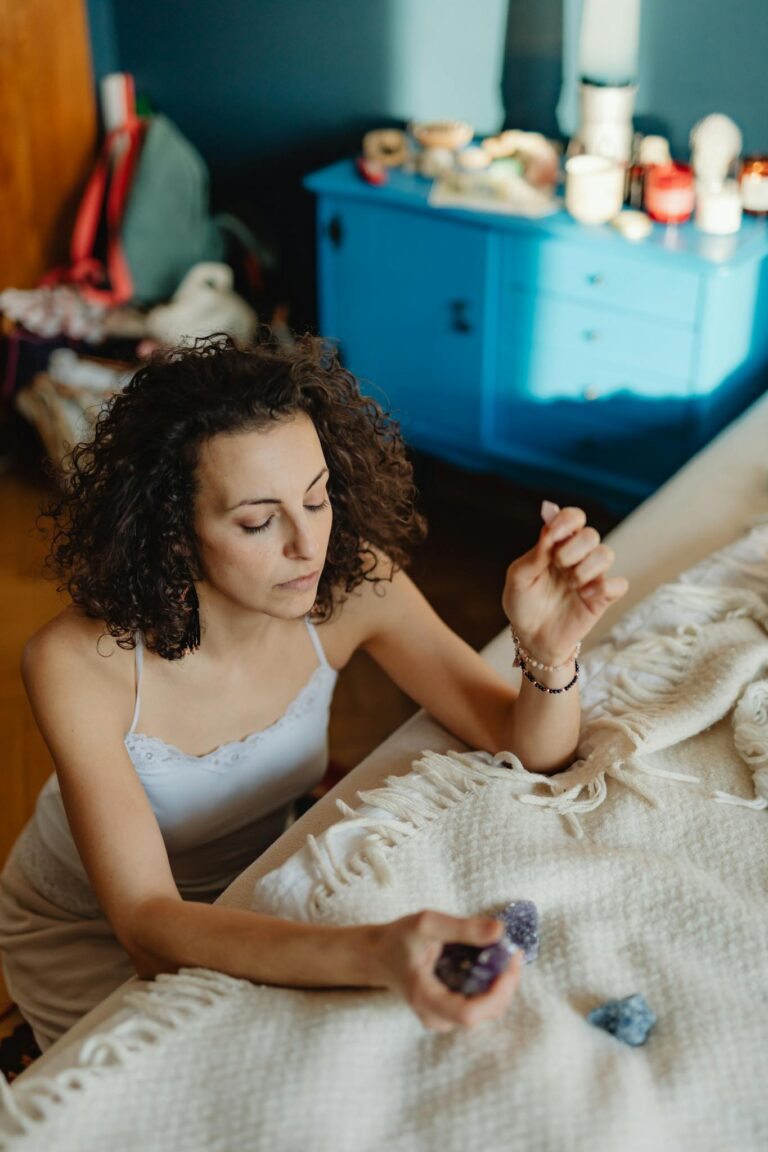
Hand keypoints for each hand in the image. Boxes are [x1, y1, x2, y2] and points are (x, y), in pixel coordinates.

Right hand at [373, 910, 520, 1031]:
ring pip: (485, 1011)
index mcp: (426, 998)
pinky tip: (491, 962)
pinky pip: (479, 1005)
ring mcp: (442, 1018)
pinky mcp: (448, 1013)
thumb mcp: (426, 923)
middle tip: (513, 952)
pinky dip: (491, 985)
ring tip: (505, 953)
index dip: (497, 993)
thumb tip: (500, 931)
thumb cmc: (399, 938)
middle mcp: (435, 1017)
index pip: (470, 1014)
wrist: (378, 955)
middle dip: (506, 984)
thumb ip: (462, 928)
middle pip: (484, 1014)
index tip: (509, 963)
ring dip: (501, 984)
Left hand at [502, 500, 628, 663]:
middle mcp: (578, 557)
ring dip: (586, 568)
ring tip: (571, 584)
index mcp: (557, 545)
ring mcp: (591, 577)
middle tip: (558, 564)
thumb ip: (534, 555)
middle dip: (573, 548)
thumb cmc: (524, 603)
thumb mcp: (518, 578)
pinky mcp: (602, 598)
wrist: (531, 637)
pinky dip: (604, 587)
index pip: (573, 518)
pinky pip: (619, 584)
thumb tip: (548, 530)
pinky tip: (585, 596)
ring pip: (606, 554)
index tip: (553, 533)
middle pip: (591, 534)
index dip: (568, 519)